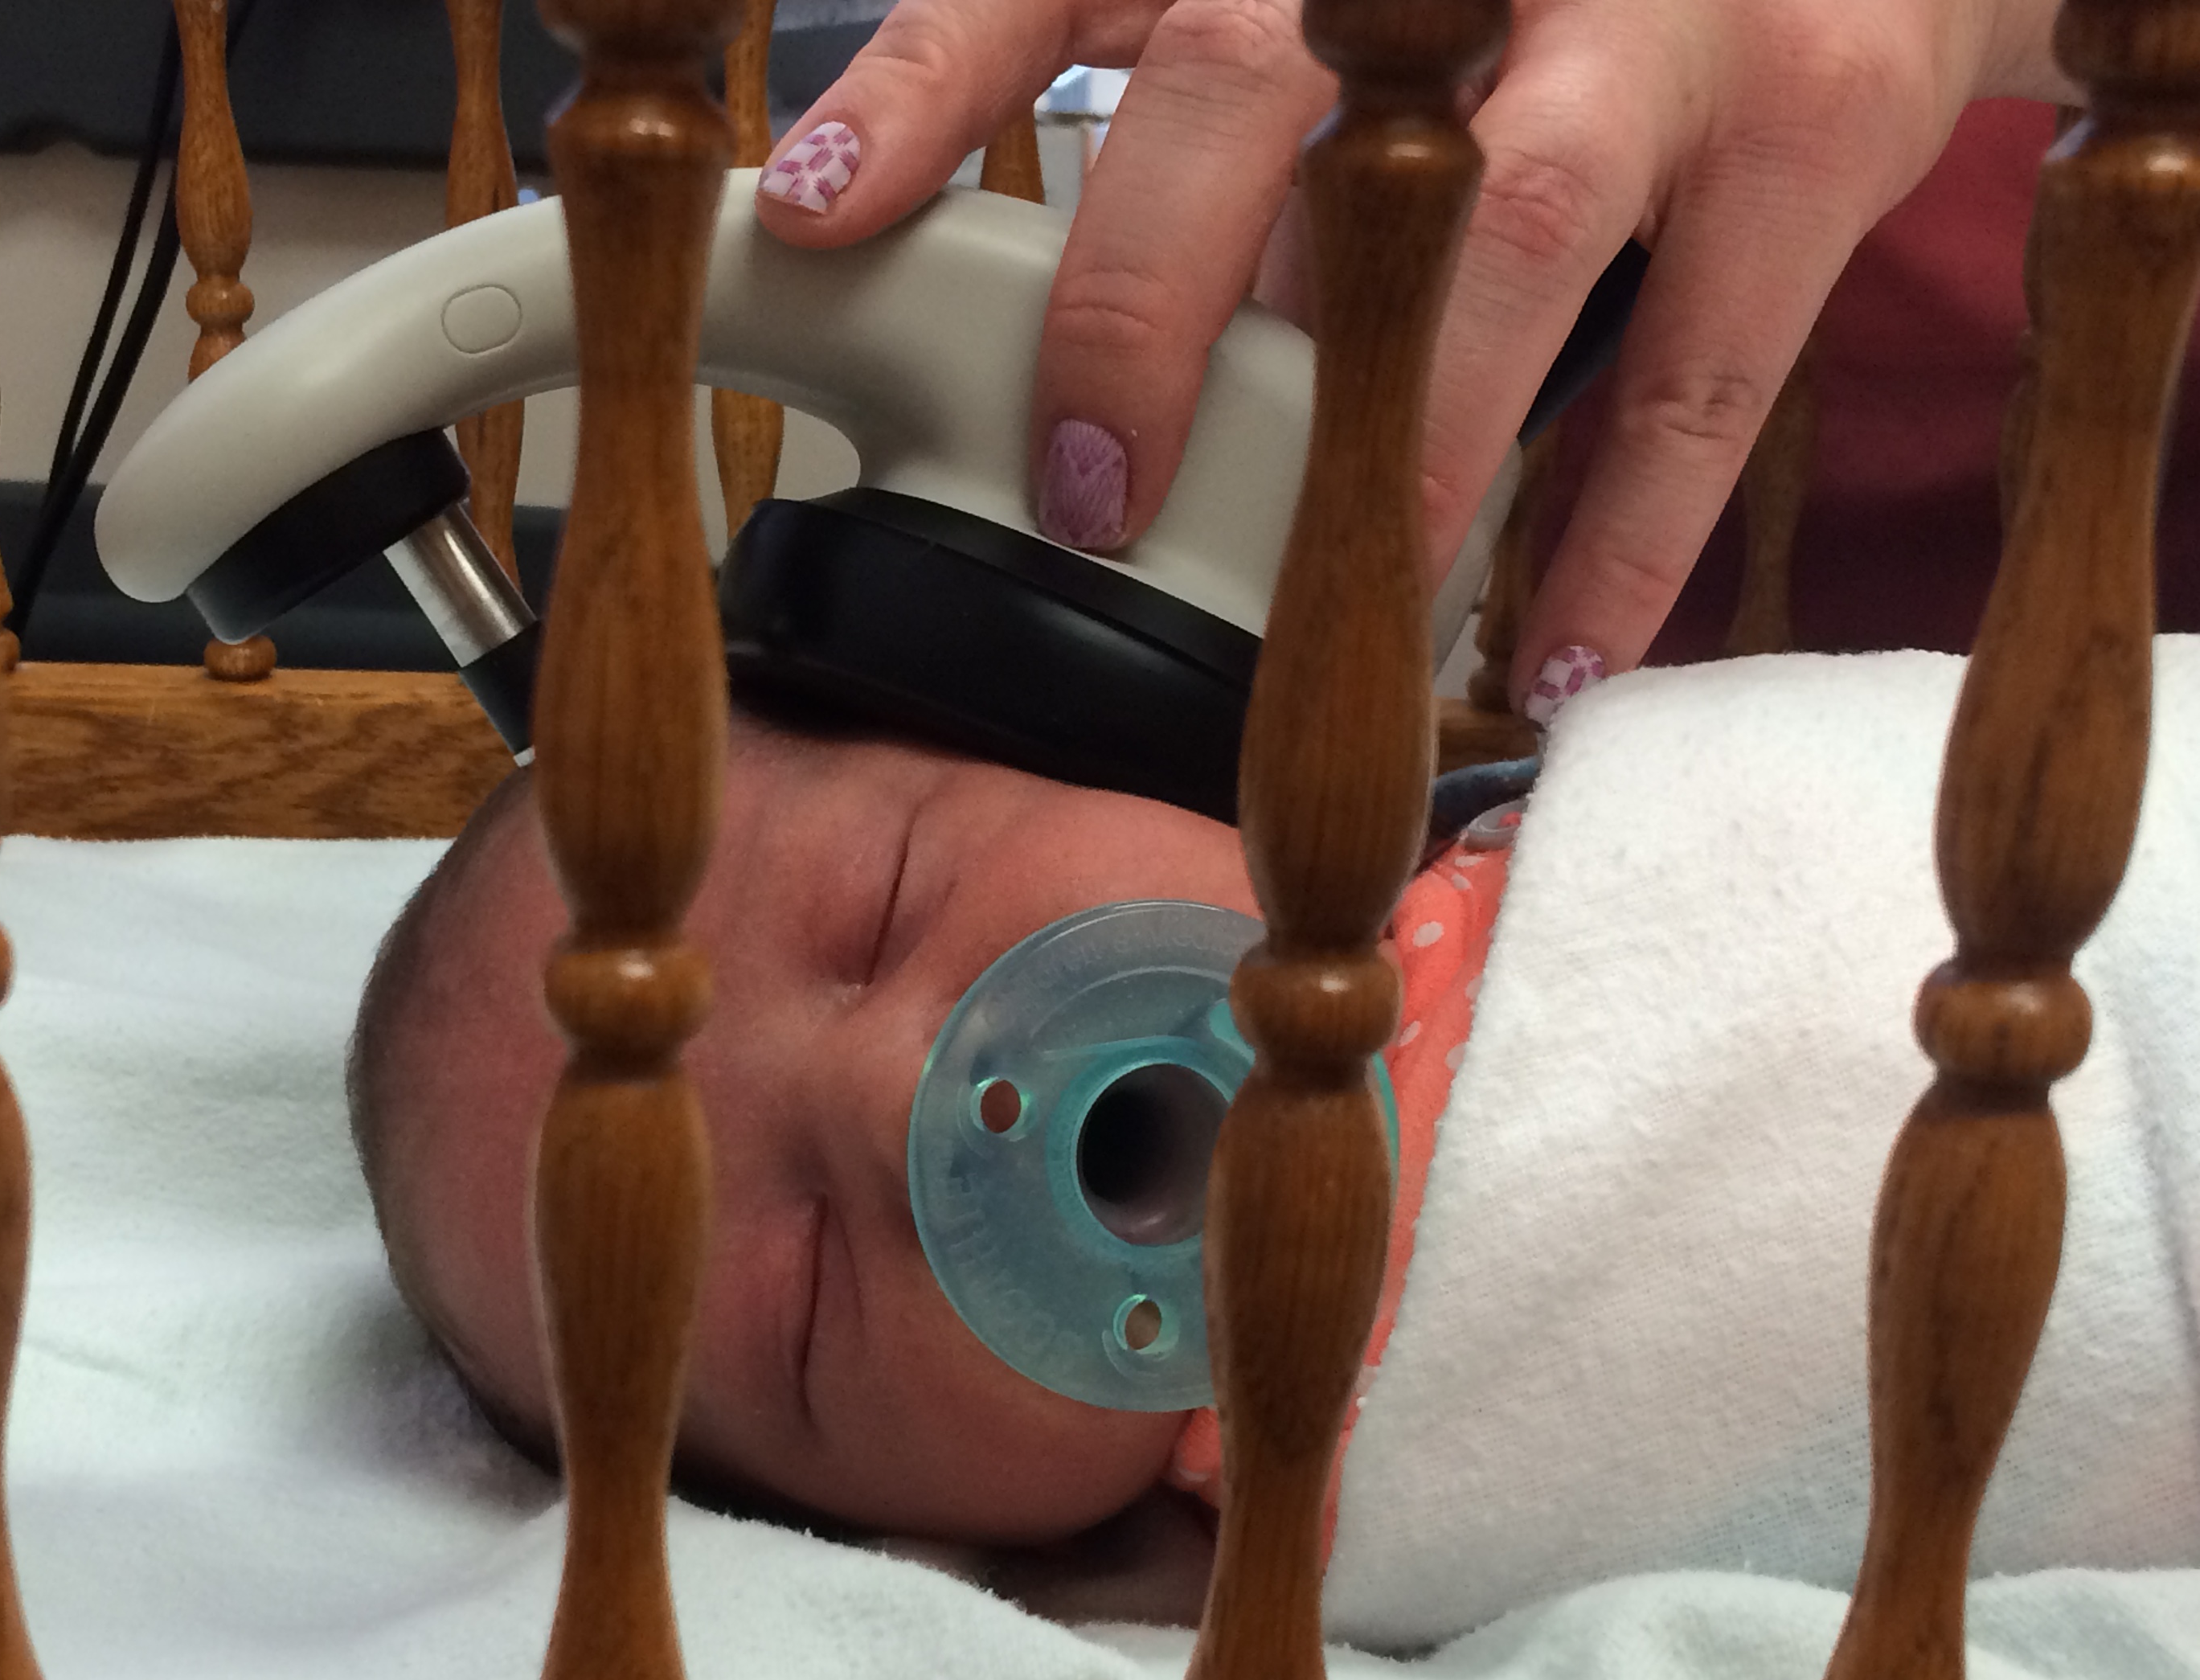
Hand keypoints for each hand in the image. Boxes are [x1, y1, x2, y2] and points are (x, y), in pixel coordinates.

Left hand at [757, 0, 2070, 714]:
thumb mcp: (1349, 4)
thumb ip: (1184, 105)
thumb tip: (968, 271)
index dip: (926, 87)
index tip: (813, 215)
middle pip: (1258, 86)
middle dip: (1147, 297)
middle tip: (1086, 487)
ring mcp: (1661, 20)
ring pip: (1499, 244)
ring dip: (1393, 452)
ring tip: (1327, 615)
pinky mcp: (1819, 126)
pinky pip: (1702, 373)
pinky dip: (1619, 537)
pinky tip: (1541, 660)